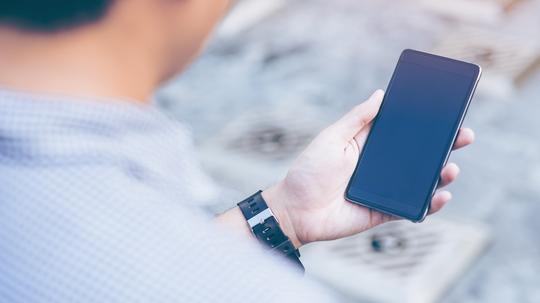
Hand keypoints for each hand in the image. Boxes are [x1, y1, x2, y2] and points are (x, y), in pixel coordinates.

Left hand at [263, 90, 474, 247]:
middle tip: (464, 136)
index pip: (402, 131)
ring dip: (441, 174)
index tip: (446, 112)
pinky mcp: (384, 211)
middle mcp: (380, 166)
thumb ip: (357, 119)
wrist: (296, 211)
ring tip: (451, 168)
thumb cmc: (309, 171)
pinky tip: (441, 195)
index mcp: (368, 145)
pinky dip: (430, 204)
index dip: (424, 124)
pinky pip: (413, 208)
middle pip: (418, 155)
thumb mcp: (331, 138)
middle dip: (443, 146)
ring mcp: (385, 189)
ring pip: (421, 181)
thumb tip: (380, 94)